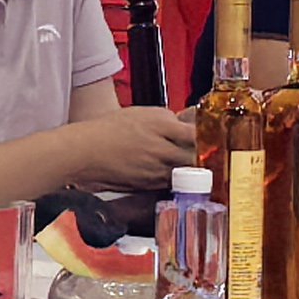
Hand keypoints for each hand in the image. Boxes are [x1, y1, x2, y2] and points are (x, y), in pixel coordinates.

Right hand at [66, 101, 201, 187]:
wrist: (85, 151)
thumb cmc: (110, 129)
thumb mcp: (142, 114)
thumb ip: (168, 119)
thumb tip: (190, 124)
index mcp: (160, 125)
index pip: (195, 133)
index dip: (207, 137)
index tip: (213, 137)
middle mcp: (160, 148)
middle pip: (195, 156)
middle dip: (204, 156)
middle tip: (212, 154)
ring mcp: (155, 169)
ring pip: (186, 172)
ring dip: (193, 170)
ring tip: (197, 165)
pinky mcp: (150, 184)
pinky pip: (172, 182)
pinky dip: (178, 179)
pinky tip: (176, 174)